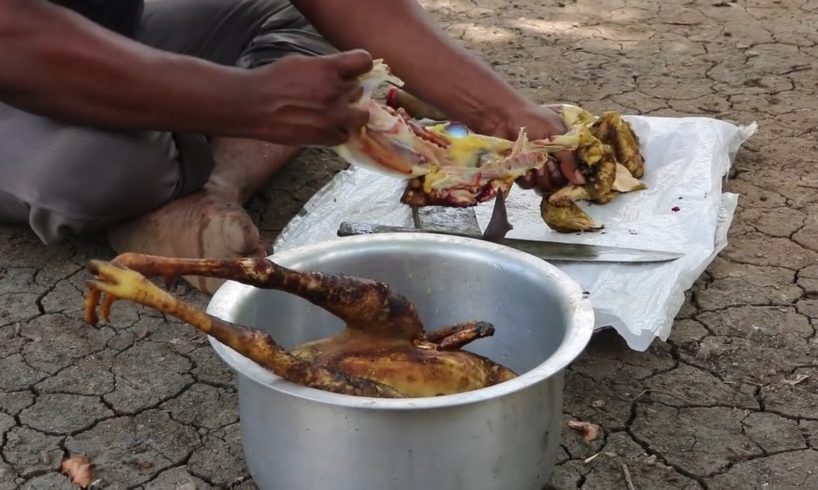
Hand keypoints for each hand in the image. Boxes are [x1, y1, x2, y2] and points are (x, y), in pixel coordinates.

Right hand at [247, 49, 372, 146]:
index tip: (355, 70)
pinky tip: (325, 127)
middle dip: (350, 92)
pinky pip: (346, 135)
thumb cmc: (272, 80)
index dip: (361, 66)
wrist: (253, 106)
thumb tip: (342, 72)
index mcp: (329, 68)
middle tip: (335, 95)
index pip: (364, 61)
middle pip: (360, 90)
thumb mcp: (301, 62)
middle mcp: (335, 91)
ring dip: (352, 114)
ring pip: (362, 116)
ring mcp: (333, 116)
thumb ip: (325, 67)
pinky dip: (338, 131)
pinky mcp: (326, 136)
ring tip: (336, 114)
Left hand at [495, 104, 584, 193]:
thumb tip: (581, 181)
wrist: (504, 117)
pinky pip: (528, 185)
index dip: (570, 175)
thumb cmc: (532, 119)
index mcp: (563, 150)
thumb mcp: (556, 133)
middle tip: (549, 164)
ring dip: (542, 178)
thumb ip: (569, 157)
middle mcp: (551, 160)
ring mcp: (535, 167)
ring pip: (543, 186)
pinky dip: (528, 179)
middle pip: (558, 182)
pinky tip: (525, 169)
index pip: (572, 171)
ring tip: (537, 166)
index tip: (564, 169)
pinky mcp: (520, 172)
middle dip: (555, 176)